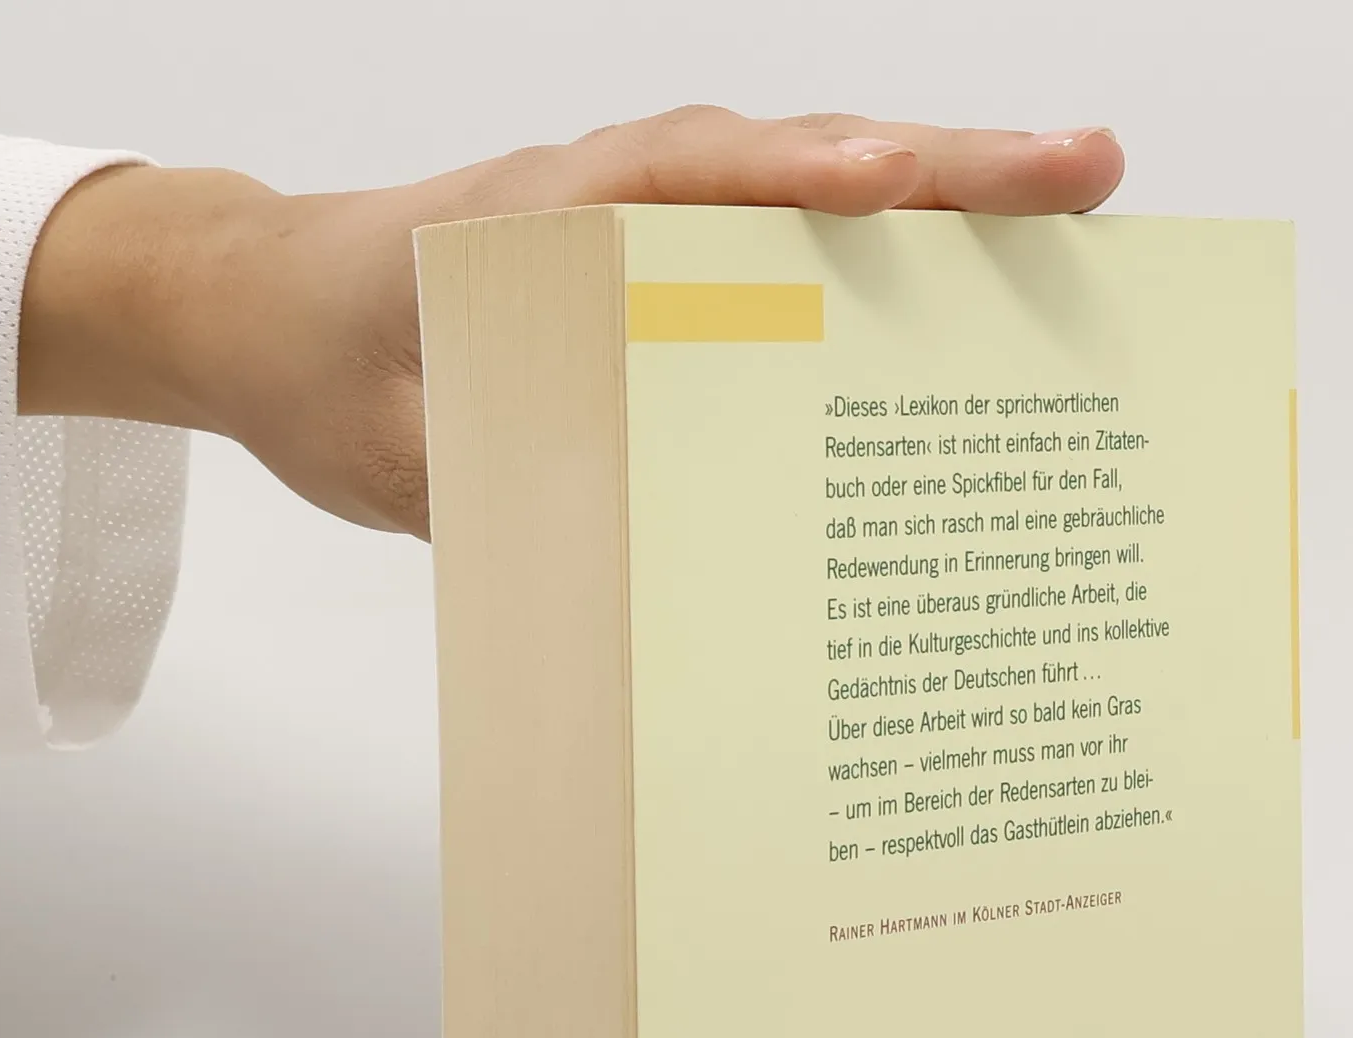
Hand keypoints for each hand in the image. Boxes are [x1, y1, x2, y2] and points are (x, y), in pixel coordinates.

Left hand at [19, 108, 1123, 537]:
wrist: (264, 317)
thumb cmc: (323, 362)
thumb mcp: (393, 450)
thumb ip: (501, 489)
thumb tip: (637, 558)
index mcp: (550, 214)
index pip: (698, 174)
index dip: (807, 178)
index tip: (900, 188)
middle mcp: (623, 199)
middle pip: (804, 165)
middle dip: (949, 173)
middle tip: (1088, 176)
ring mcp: (657, 229)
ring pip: (818, 202)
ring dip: (943, 215)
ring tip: (1073, 225)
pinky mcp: (668, 277)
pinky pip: (790, 260)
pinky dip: (882, 273)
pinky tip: (964, 312)